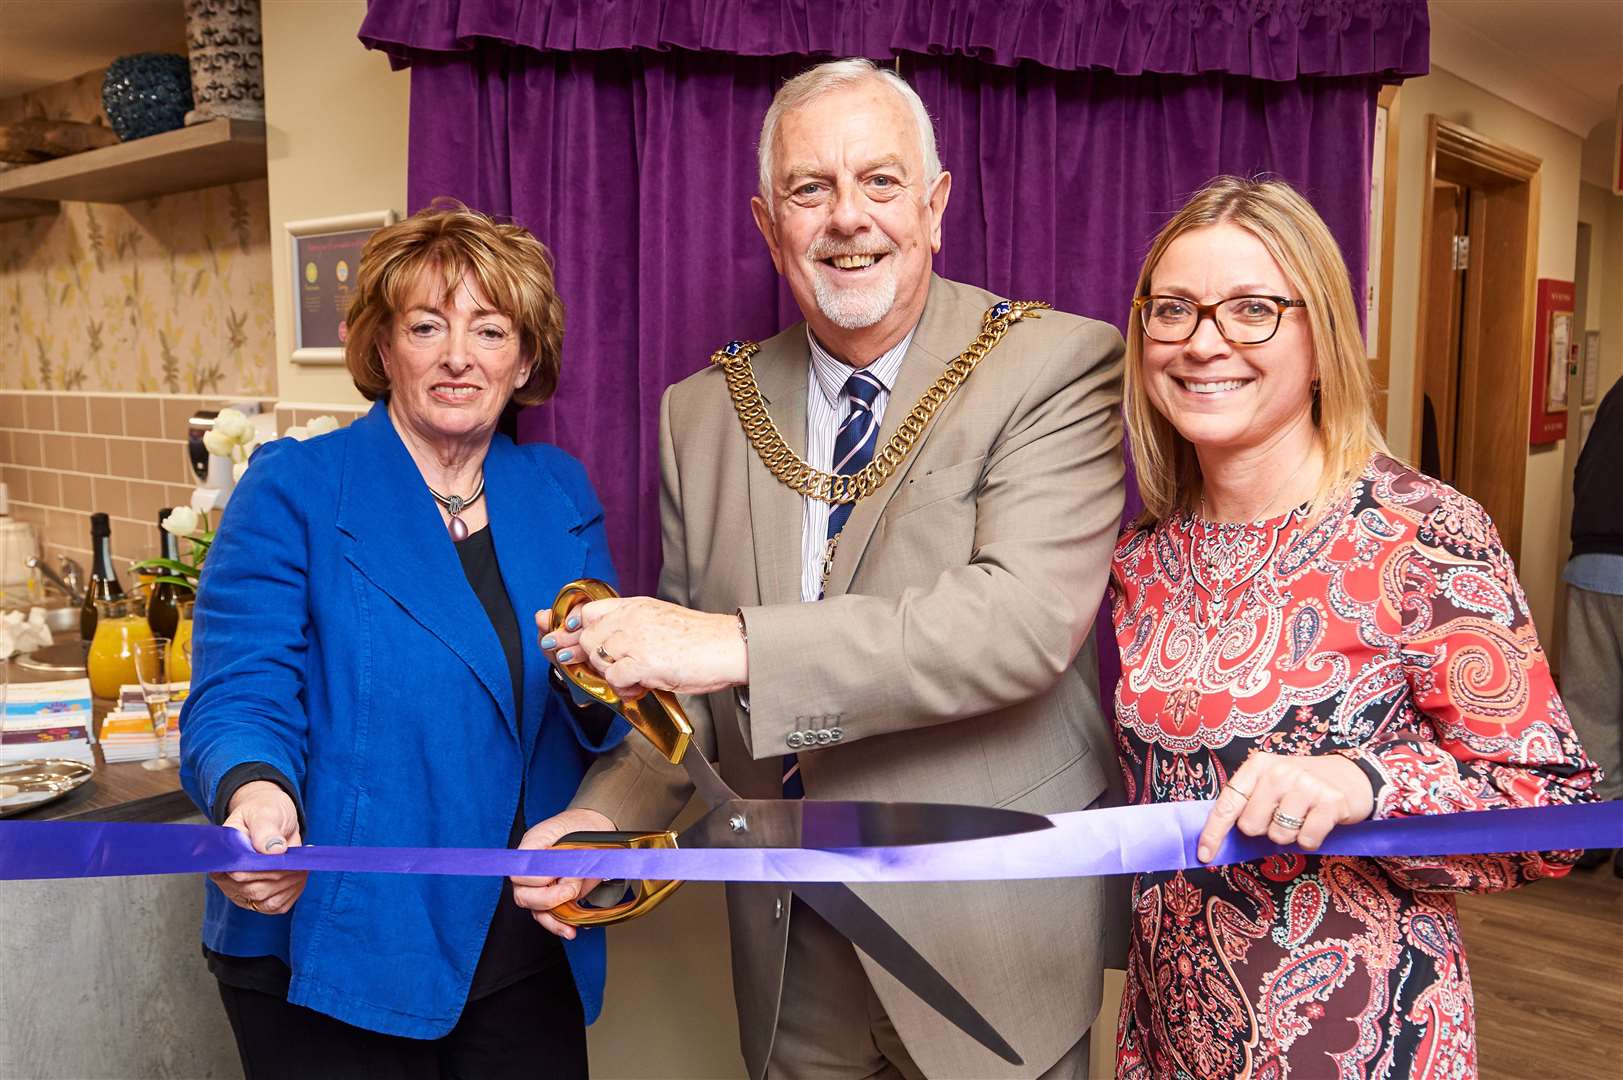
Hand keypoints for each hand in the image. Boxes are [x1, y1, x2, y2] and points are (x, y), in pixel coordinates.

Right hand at [210, 780, 306, 915]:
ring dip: (290, 885)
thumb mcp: (264, 812)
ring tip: (300, 865)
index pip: (238, 873)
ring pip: (267, 901)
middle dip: (282, 875)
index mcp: (225, 855)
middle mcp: (229, 877)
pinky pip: (276, 906)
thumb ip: (265, 829)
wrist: (273, 817)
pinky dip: (292, 893)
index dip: (263, 868)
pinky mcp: (260, 897)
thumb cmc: (264, 812)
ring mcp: (244, 890)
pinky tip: (299, 876)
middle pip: (255, 890)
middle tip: (297, 858)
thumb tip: (274, 849)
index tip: (282, 854)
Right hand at [511, 807, 615, 939]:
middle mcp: (529, 871)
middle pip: (523, 896)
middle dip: (548, 899)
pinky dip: (559, 926)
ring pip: (535, 910)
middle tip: (571, 891)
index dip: (536, 878)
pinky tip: (570, 930)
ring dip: (553, 920)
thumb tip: (568, 880)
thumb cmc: (580, 828)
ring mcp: (539, 887)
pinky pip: (548, 917)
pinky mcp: (552, 899)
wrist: (591, 829)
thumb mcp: (573, 835)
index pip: (520, 871)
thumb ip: (567, 858)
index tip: (555, 875)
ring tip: (571, 925)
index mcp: (530, 849)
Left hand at [538, 596, 745, 698]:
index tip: (558, 633)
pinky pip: (613, 677)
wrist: (728, 646)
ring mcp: (636, 639)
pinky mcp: (643, 662)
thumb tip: (609, 646)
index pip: (588, 609)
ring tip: (630, 678)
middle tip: (582, 663)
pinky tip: (638, 687)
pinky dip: (621, 687)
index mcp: (635, 606)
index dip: (570, 624)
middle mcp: (631, 618)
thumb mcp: (661, 620)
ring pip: (595, 657)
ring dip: (606, 673)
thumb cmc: (700, 640)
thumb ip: (633, 627)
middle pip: (584, 635)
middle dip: (579, 653)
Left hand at [1197, 752, 1374, 861]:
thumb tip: (1215, 839)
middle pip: (1250, 826)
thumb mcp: (1269, 784)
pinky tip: (1318, 822)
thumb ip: (1246, 803)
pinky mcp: (1331, 802)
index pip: (1227, 804)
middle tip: (1281, 816)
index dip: (1213, 832)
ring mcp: (1306, 785)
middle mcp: (1279, 771)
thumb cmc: (1301, 786)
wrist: (1352, 776)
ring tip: (1302, 817)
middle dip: (1263, 829)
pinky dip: (1310, 840)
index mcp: (1257, 766)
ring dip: (1289, 835)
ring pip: (1278, 835)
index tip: (1204, 854)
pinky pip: (1306, 840)